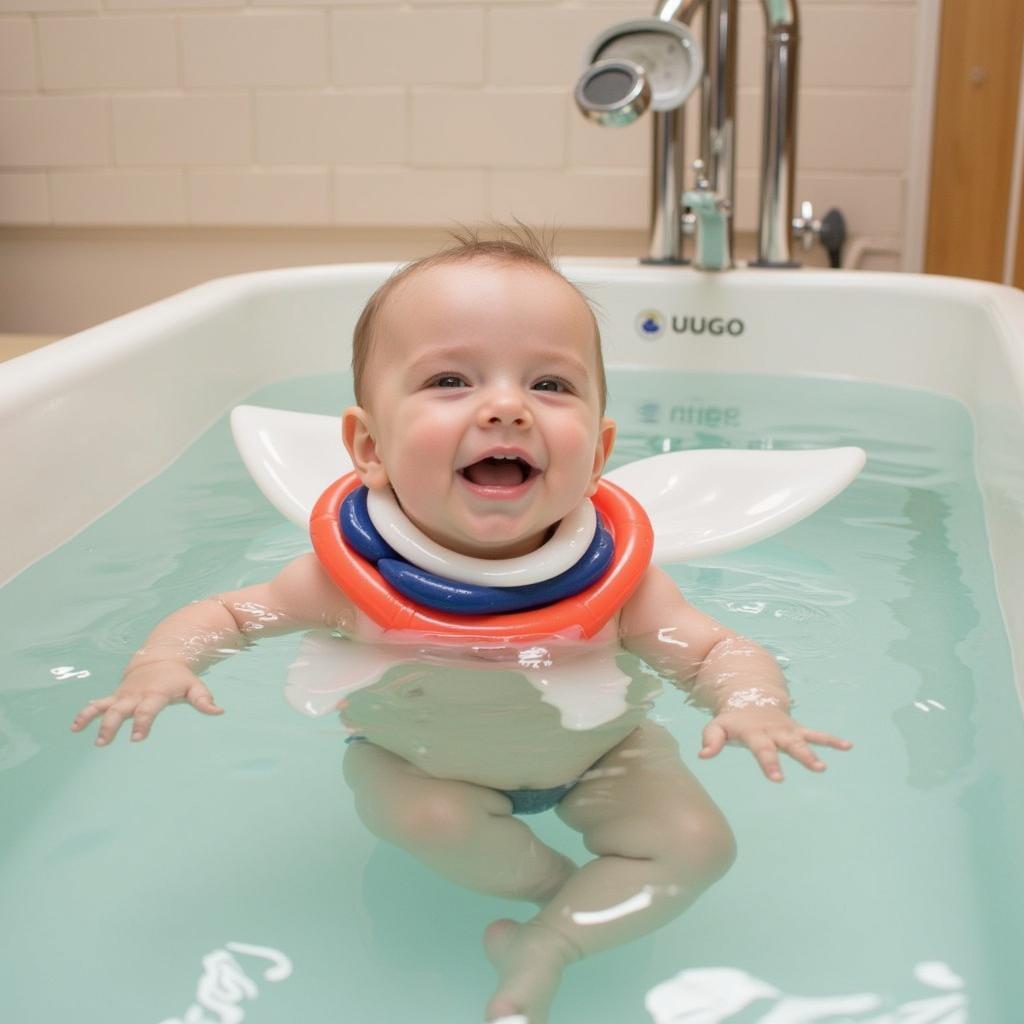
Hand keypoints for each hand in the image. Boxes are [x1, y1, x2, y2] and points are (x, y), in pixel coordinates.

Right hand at [70, 662, 222, 745]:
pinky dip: (85, 714)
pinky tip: (75, 727)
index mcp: (155, 694)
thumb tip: (219, 711)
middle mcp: (136, 695)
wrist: (159, 659)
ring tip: (79, 731)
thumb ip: (204, 700)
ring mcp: (123, 696)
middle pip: (120, 710)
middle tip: (103, 741)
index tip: (136, 738)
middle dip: (110, 725)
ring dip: (91, 718)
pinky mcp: (115, 697)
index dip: (143, 723)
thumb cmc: (179, 678)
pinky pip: (97, 704)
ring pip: (103, 706)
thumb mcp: (194, 686)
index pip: (148, 710)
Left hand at [699, 706, 851, 781]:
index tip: (778, 779)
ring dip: (819, 750)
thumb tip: (702, 755)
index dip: (769, 763)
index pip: (763, 749)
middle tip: (817, 768)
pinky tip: (848, 746)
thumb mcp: (717, 726)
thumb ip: (710, 739)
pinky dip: (832, 740)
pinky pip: (816, 734)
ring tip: (830, 764)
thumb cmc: (733, 722)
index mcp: (755, 733)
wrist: (750, 700)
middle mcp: (774, 732)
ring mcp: (788, 731)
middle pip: (790, 744)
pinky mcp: (797, 730)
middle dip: (802, 756)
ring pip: (805, 740)